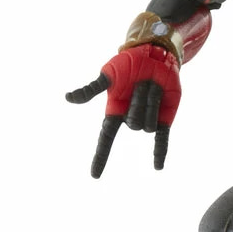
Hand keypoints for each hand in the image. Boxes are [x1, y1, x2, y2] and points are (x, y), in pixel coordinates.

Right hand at [66, 43, 180, 176]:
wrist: (154, 56)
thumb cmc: (127, 64)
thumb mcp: (108, 74)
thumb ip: (92, 89)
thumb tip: (68, 99)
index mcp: (114, 112)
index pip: (106, 139)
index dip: (101, 157)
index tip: (95, 175)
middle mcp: (130, 118)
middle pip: (133, 125)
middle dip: (138, 103)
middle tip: (140, 84)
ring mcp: (148, 119)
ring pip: (149, 125)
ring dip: (151, 101)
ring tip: (150, 86)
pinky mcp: (164, 118)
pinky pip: (162, 139)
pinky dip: (160, 152)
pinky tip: (158, 168)